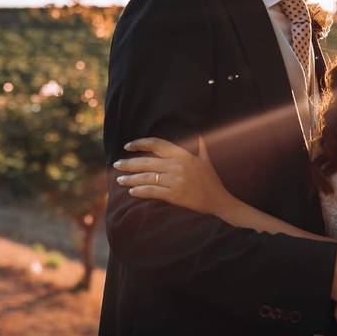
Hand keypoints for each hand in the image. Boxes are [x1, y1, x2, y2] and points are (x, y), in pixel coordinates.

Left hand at [113, 136, 232, 215]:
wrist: (219, 201)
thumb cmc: (212, 180)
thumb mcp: (207, 160)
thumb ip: (201, 146)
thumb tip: (199, 134)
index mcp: (184, 155)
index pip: (157, 145)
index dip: (140, 144)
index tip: (128, 146)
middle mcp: (178, 165)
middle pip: (147, 162)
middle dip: (129, 164)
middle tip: (117, 165)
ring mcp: (176, 181)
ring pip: (147, 178)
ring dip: (131, 179)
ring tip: (120, 180)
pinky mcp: (174, 195)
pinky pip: (153, 192)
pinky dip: (140, 191)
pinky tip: (132, 192)